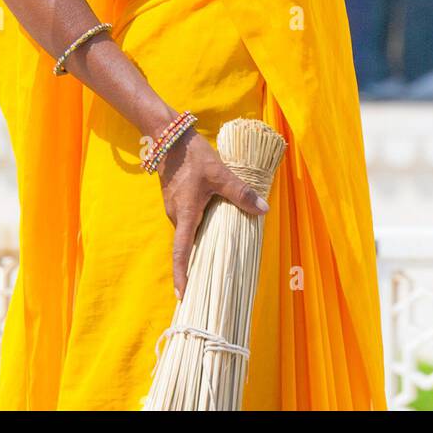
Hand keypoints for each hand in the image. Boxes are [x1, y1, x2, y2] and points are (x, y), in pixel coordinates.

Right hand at [156, 126, 268, 299]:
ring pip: (188, 230)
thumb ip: (241, 193)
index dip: (182, 275)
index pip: (181, 252)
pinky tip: (213, 220)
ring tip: (218, 248)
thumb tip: (263, 210)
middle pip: (187, 243)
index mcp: (185, 214)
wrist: (169, 137)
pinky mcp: (176, 199)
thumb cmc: (194, 156)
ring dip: (201, 239)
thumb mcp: (220, 174)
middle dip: (197, 260)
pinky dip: (199, 225)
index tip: (183, 296)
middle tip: (212, 276)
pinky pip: (188, 219)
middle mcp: (176, 215)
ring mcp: (174, 207)